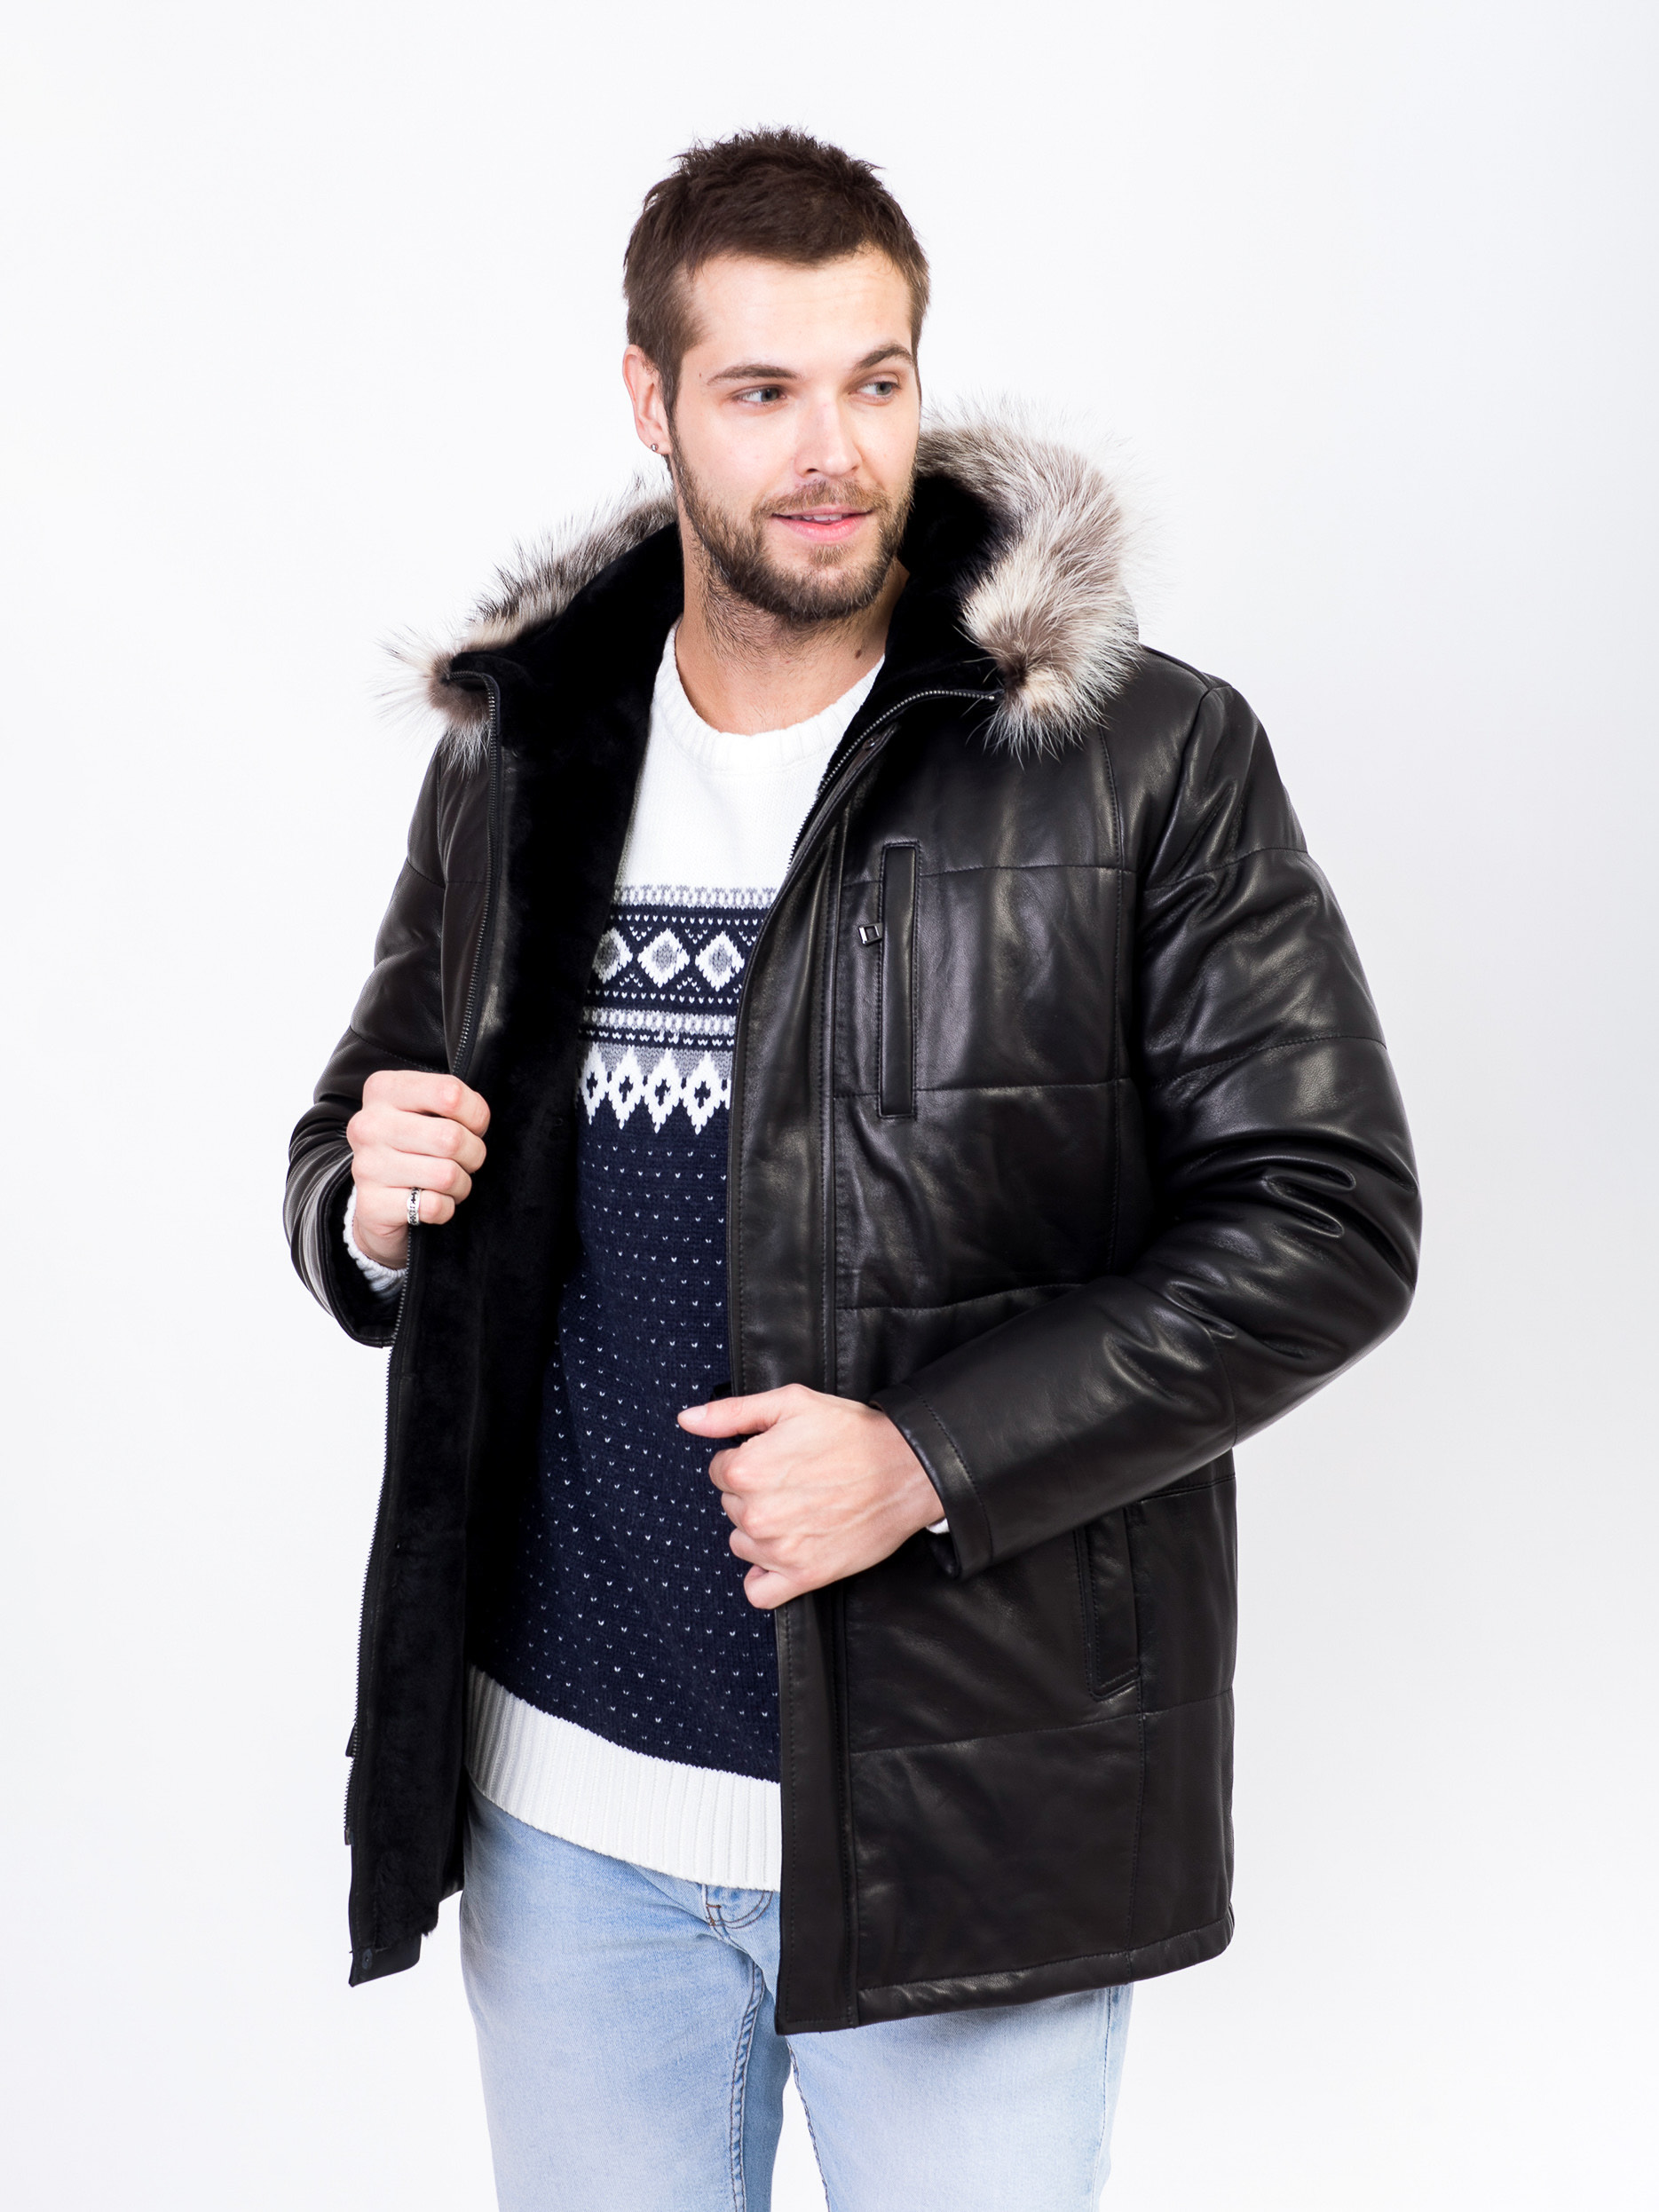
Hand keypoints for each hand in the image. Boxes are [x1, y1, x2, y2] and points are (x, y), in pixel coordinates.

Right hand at [345, 1070, 490, 1268]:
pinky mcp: (372, 1204)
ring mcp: (367, 1165)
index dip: (476, 1115)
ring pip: (446, 1175)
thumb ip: (452, 1103)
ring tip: (447, 1183)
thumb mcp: (428, 1111)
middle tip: (464, 1160)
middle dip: (473, 1154)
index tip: (471, 1127)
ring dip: (460, 1184)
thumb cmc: (413, 1147)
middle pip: (451, 1138)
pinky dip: (445, 1207)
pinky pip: (433, 1206)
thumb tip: (477, 1119)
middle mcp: (369, 1124)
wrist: (376, 1199)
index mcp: (384, 1090)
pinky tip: (430, 1200)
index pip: (450, 1093)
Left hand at [678, 1385, 942, 1609]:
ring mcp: (779, 1550)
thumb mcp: (791, 1404)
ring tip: (801, 1510)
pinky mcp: (804, 1577)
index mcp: (747, 1469)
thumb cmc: (853, 1433)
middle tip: (797, 1480)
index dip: (748, 1459)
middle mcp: (756, 1513)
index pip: (719, 1471)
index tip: (779, 1457)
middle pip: (730, 1506)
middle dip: (755, 1493)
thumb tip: (687, 1420)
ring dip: (761, 1531)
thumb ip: (730, 1413)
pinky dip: (766, 1576)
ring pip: (742, 1543)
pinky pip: (758, 1592)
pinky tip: (786, 1553)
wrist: (908, 1470)